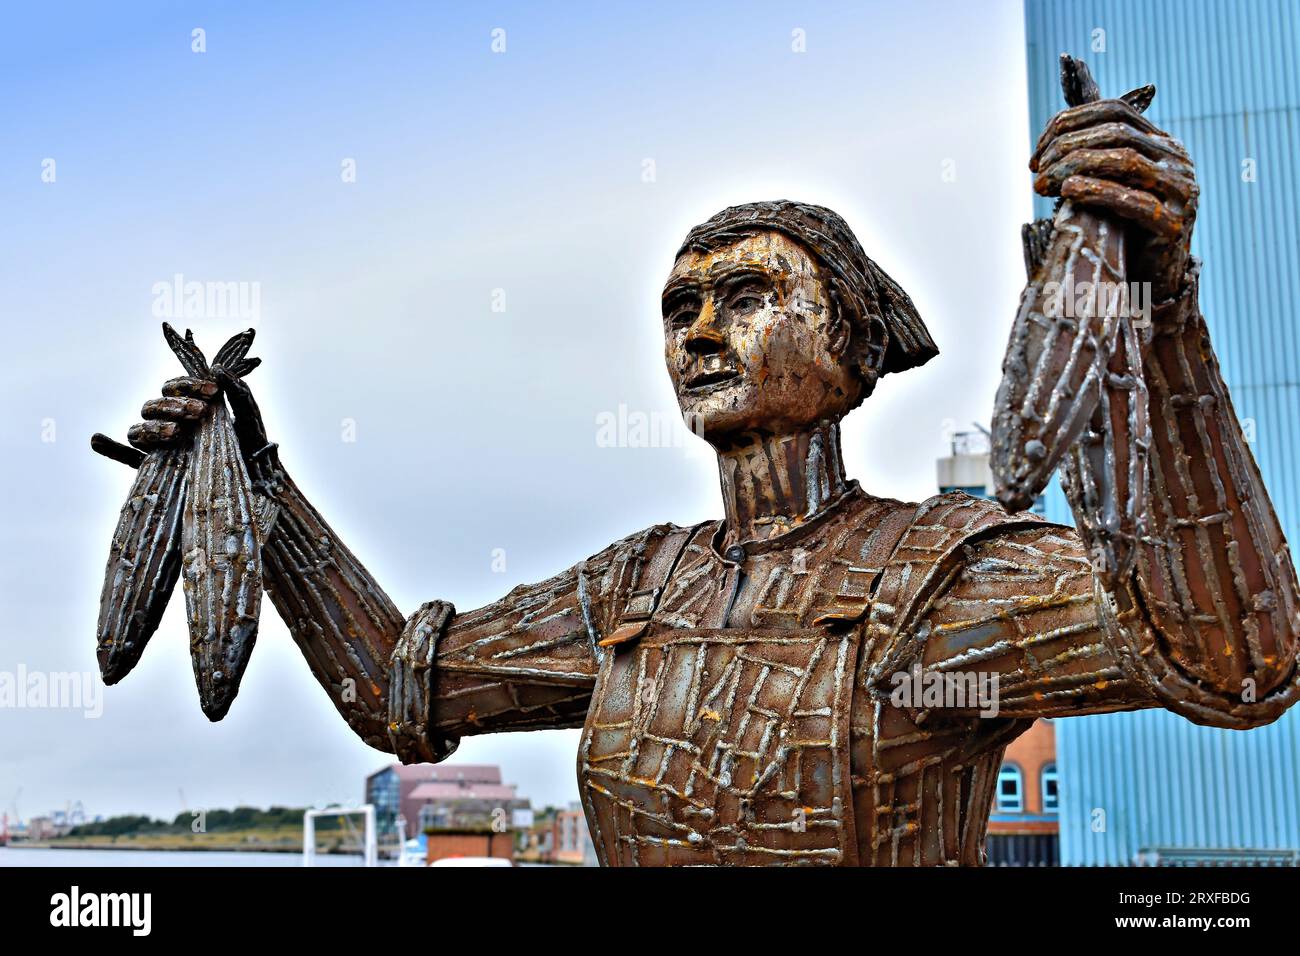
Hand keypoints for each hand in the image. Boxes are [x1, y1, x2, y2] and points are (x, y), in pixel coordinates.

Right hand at [96, 368, 270, 467]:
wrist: (259, 482)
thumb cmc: (253, 448)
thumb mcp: (250, 419)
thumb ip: (239, 393)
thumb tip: (219, 369)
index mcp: (189, 408)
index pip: (175, 389)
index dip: (188, 385)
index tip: (212, 392)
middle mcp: (172, 424)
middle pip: (153, 406)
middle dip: (173, 406)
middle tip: (199, 412)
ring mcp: (162, 447)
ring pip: (140, 429)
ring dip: (152, 426)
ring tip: (175, 433)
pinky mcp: (158, 470)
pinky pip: (128, 458)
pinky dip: (112, 449)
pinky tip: (98, 440)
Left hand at [1030, 98, 1197, 299]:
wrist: (1154, 280)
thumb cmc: (1125, 231)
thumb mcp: (1110, 188)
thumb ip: (1094, 163)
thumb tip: (1049, 144)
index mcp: (1163, 144)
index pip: (1115, 111)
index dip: (1071, 122)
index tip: (1038, 149)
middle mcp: (1178, 160)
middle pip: (1116, 133)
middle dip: (1066, 146)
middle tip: (1036, 170)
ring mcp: (1181, 191)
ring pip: (1125, 161)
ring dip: (1074, 166)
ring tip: (1043, 184)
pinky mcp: (1174, 224)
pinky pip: (1133, 201)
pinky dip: (1096, 191)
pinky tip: (1068, 191)